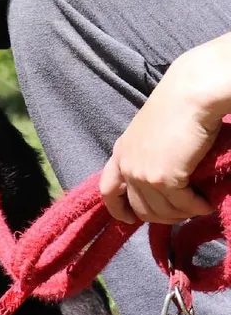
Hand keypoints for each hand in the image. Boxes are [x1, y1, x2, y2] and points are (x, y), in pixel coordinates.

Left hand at [100, 34, 230, 223]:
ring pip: (162, 212)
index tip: (131, 220)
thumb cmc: (178, 106)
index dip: (117, 209)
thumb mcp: (151, 133)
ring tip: (199, 204)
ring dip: (183, 213)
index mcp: (121, 151)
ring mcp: (142, 175)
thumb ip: (148, 155)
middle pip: (139, 209)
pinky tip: (207, 202)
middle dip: (163, 216)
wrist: (191, 94)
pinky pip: (182, 206)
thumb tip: (163, 182)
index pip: (107, 190)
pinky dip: (197, 207)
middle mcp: (127, 165)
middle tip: (184, 210)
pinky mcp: (163, 180)